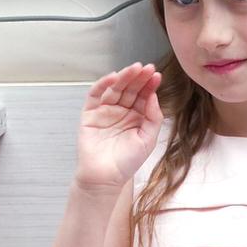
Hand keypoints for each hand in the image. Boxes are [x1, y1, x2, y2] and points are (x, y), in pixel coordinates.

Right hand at [74, 63, 163, 191]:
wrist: (105, 177)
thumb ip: (153, 118)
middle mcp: (122, 111)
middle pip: (130, 90)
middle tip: (147, 68)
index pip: (144, 96)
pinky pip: (95, 96)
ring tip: (134, 69)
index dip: (150, 86)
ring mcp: (105, 111)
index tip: (157, 76)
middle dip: (139, 78)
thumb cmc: (127, 162)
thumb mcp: (147, 139)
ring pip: (115, 89)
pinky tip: (113, 78)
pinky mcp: (90, 114)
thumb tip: (153, 96)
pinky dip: (102, 85)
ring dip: (124, 78)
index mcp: (137, 117)